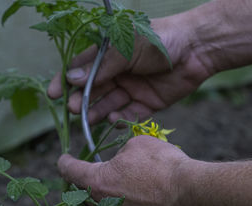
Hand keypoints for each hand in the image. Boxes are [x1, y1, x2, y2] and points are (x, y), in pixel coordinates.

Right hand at [47, 15, 212, 123]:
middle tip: (74, 109)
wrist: (197, 48)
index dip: (66, 81)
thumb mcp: (126, 48)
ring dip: (98, 112)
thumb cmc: (159, 39)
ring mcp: (132, 88)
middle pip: (94, 90)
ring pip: (109, 104)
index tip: (53, 95)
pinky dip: (120, 119)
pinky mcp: (147, 103)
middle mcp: (118, 73)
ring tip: (88, 120)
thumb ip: (100, 66)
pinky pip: (129, 114)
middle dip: (82, 100)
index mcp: (109, 55)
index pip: (81, 69)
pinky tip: (114, 121)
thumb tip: (71, 78)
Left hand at [58, 135, 197, 205]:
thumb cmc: (162, 166)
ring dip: (105, 198)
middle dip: (85, 183)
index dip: (64, 162)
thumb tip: (121, 159)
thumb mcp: (137, 144)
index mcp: (97, 183)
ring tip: (118, 187)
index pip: (70, 171)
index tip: (63, 159)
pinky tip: (138, 200)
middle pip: (83, 194)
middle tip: (92, 172)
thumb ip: (121, 151)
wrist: (191, 196)